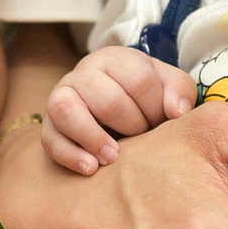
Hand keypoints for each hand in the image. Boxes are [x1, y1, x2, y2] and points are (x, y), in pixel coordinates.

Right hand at [42, 49, 197, 174]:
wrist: (109, 106)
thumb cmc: (143, 97)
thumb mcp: (166, 85)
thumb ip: (178, 91)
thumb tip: (176, 112)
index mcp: (116, 59)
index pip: (138, 79)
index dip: (154, 107)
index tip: (160, 122)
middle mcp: (84, 73)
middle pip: (106, 99)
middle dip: (131, 126)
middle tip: (141, 139)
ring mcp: (61, 97)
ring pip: (66, 110)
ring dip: (93, 137)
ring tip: (113, 158)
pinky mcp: (49, 125)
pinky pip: (50, 138)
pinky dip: (70, 155)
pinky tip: (90, 168)